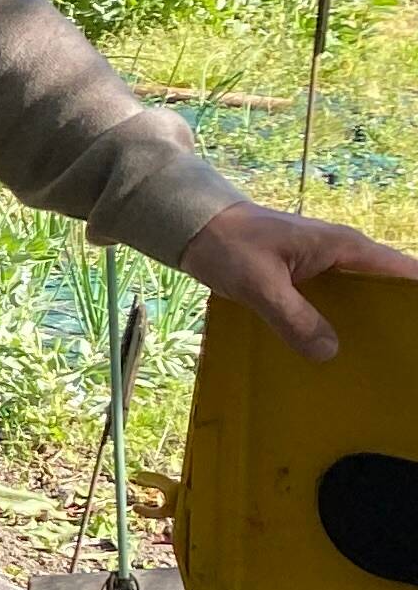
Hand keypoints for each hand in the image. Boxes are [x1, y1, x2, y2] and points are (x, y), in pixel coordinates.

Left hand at [173, 202, 417, 362]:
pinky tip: (327, 352)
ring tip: (368, 362)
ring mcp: (325, 267)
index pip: (402, 272)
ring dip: (362, 326)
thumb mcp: (259, 284)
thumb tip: (329, 352)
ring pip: (358, 300)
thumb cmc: (228, 244)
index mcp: (344, 247)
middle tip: (395, 357)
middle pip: (385, 290)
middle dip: (392, 319)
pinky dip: (333, 324)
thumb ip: (293, 317)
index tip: (415, 332)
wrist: (195, 227)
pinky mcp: (306, 280)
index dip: (415, 299)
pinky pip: (331, 304)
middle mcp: (343, 256)